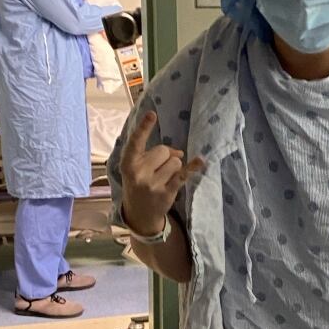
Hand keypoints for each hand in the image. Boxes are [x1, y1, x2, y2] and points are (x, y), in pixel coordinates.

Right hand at [120, 111, 204, 235]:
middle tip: (157, 170)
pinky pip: (183, 174)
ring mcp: (152, 184)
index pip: (136, 142)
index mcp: (128, 163)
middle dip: (165, 156)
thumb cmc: (139, 183)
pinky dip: (193, 167)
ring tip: (163, 179)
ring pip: (175, 161)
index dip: (144, 127)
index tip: (152, 114)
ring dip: (174, 167)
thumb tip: (180, 153)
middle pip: (163, 150)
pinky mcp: (166, 192)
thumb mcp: (138, 168)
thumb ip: (153, 155)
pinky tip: (201, 161)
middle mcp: (138, 173)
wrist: (139, 214)